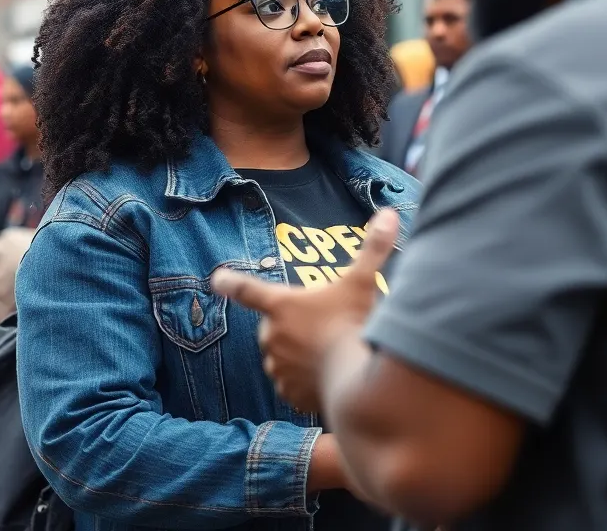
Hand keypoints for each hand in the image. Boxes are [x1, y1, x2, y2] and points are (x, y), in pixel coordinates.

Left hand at [213, 209, 399, 413]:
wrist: (356, 380)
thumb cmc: (353, 324)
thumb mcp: (363, 283)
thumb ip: (374, 249)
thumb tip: (388, 214)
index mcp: (281, 306)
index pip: (248, 290)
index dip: (231, 282)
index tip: (217, 279)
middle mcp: (272, 337)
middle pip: (274, 326)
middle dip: (292, 325)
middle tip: (323, 326)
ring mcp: (278, 367)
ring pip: (281, 356)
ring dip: (297, 353)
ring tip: (326, 352)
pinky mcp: (288, 392)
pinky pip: (291, 384)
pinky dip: (303, 380)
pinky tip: (326, 375)